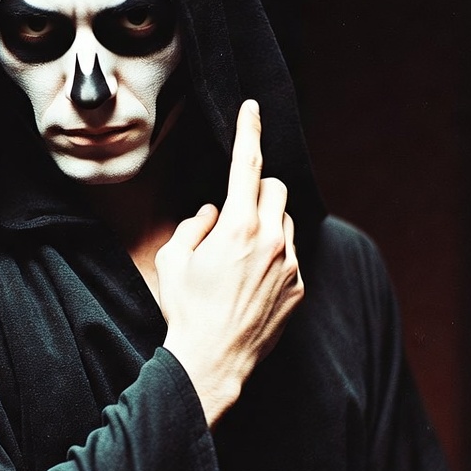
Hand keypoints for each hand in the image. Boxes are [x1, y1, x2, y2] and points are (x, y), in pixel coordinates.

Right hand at [157, 99, 303, 425]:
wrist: (212, 361)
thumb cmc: (185, 310)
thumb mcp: (173, 259)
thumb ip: (194, 225)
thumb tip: (211, 213)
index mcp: (238, 227)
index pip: (247, 166)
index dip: (248, 132)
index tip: (252, 109)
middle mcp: (271, 241)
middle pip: (276, 188)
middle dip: (258, 189)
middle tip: (236, 211)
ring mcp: (289, 266)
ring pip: (286, 222)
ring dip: (267, 224)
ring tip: (238, 256)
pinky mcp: (298, 288)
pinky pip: (290, 255)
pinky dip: (274, 255)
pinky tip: (250, 282)